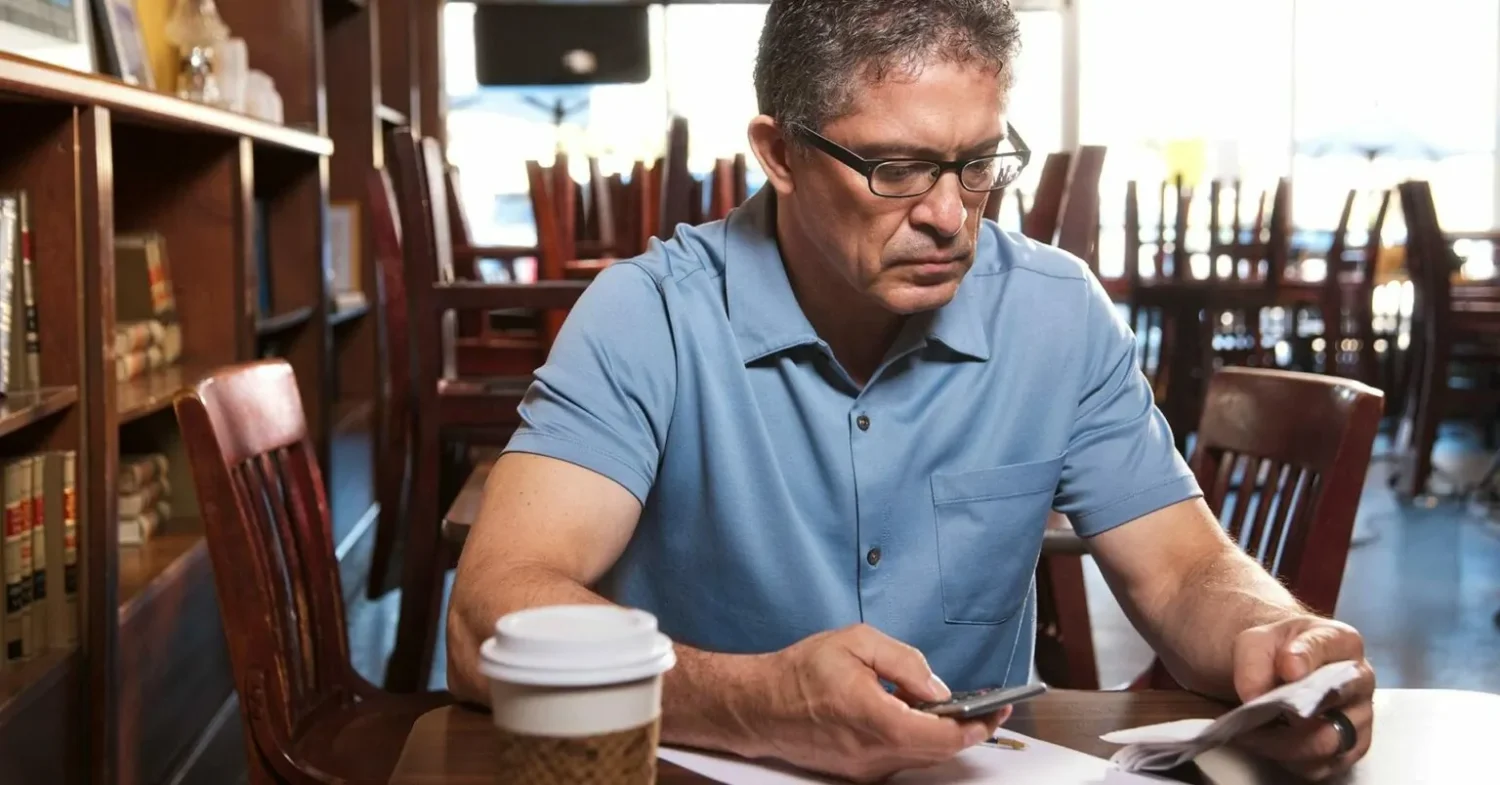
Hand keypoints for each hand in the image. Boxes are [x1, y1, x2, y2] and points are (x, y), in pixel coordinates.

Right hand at [753, 623, 1008, 782]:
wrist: (757, 706)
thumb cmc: (800, 672)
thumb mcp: (856, 643)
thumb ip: (905, 662)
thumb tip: (938, 687)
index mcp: (877, 719)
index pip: (944, 736)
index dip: (977, 724)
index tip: (997, 710)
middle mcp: (874, 754)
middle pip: (939, 751)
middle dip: (966, 729)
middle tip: (984, 708)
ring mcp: (866, 769)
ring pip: (920, 756)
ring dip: (939, 734)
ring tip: (946, 707)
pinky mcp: (857, 773)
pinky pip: (899, 758)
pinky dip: (914, 739)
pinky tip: (912, 717)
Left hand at [1230, 615, 1375, 781]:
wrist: (1274, 673)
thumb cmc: (1275, 653)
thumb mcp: (1256, 642)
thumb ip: (1254, 661)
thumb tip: (1256, 695)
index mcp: (1341, 642)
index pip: (1325, 647)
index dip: (1305, 659)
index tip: (1287, 670)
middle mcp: (1359, 681)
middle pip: (1336, 699)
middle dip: (1296, 708)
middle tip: (1262, 711)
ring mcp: (1357, 718)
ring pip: (1327, 741)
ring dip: (1283, 741)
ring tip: (1252, 731)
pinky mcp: (1346, 750)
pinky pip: (1319, 766)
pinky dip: (1287, 759)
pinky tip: (1264, 744)